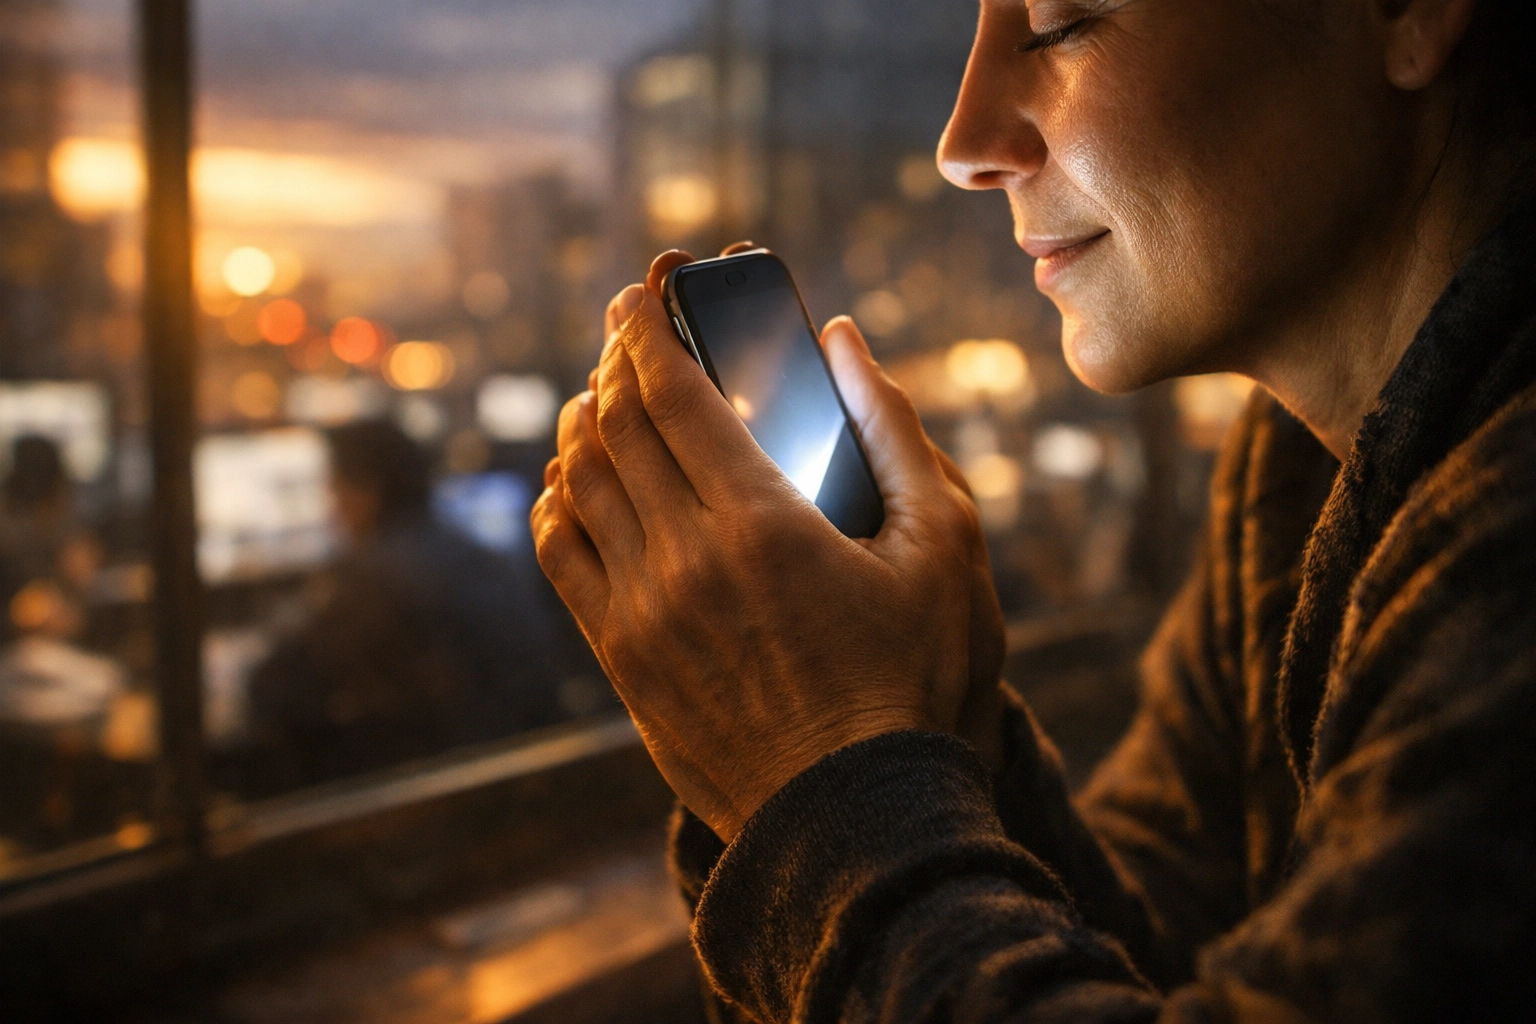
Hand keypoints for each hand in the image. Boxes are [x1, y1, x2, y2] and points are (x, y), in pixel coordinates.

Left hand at [532, 247, 1004, 841]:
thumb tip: (845, 340)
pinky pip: (559, 556)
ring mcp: (641, 613)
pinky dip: (556, 502)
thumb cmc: (914, 680)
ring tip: (599, 397)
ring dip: (580, 424)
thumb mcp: (943, 549)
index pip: (672, 392)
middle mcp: (684, 560)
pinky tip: (571, 482)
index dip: (648, 329)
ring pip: (577, 483)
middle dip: (615, 361)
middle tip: (628, 333)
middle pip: (616, 426)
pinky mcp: (621, 658)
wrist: (855, 817)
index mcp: (762, 522)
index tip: (642, 293)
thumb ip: (894, 432)